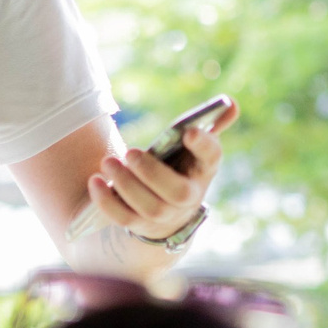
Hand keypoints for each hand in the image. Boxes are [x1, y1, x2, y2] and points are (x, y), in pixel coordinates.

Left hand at [88, 98, 240, 243]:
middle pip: (176, 192)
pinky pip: (123, 218)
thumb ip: (208, 126)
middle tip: (130, 152)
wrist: (169, 209)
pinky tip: (95, 181)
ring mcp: (165, 214)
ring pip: (149, 207)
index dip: (204, 145)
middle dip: (151, 173)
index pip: (211, 158)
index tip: (189, 131)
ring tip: (108, 162)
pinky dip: (107, 202)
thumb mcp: (193, 148)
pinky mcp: (140, 224)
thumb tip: (231, 102)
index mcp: (203, 169)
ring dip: (126, 185)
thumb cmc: (180, 167)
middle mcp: (188, 197)